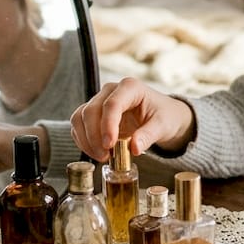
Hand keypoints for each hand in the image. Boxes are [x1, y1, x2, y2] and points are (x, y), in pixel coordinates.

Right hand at [71, 77, 194, 161]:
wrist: (162, 116)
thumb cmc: (164, 116)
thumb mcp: (163, 126)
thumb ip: (149, 135)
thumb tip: (134, 149)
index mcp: (130, 87)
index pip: (112, 104)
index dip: (107, 125)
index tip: (109, 145)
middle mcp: (111, 90)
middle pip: (91, 110)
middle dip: (94, 136)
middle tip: (106, 156)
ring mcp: (100, 100)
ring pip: (80, 117)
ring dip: (86, 140)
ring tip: (102, 156)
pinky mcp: (94, 114)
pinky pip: (79, 125)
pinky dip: (83, 141)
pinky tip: (95, 152)